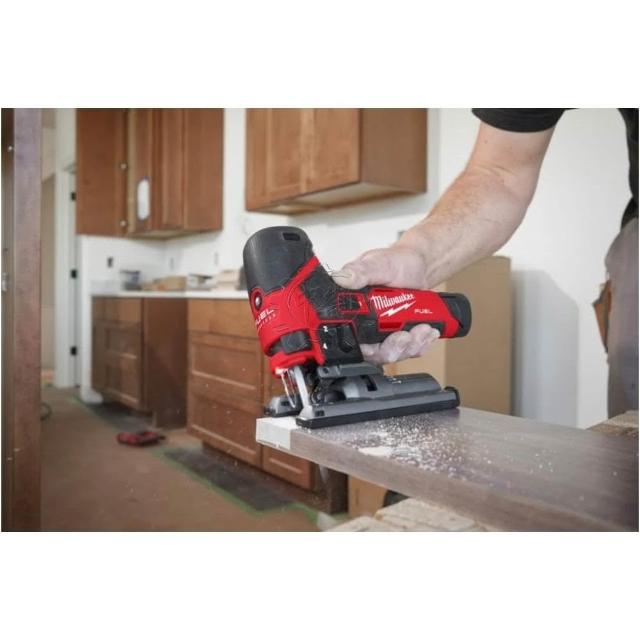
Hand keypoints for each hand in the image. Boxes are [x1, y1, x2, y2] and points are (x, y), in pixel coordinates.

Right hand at [331, 245, 439, 363]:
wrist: (418, 265)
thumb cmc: (393, 262)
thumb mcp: (376, 263)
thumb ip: (359, 272)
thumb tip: (342, 279)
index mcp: (353, 311)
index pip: (350, 340)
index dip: (364, 348)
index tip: (378, 344)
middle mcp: (365, 326)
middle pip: (374, 353)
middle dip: (393, 348)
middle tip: (406, 336)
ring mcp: (385, 333)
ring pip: (395, 353)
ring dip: (411, 345)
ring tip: (423, 328)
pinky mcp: (402, 335)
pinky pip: (410, 349)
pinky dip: (421, 343)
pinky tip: (429, 330)